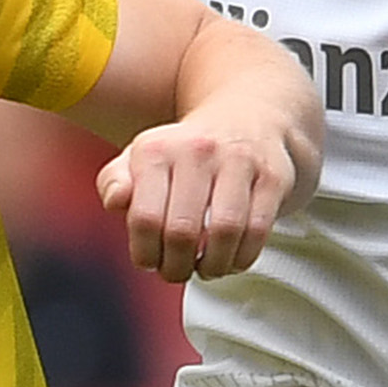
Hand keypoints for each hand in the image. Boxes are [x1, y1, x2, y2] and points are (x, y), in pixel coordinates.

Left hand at [101, 110, 297, 279]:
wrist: (248, 115)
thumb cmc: (186, 152)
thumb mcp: (141, 158)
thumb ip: (115, 182)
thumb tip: (115, 201)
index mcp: (156, 149)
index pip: (144, 218)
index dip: (145, 254)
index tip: (149, 261)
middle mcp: (197, 150)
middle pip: (182, 232)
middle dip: (177, 267)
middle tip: (176, 271)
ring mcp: (238, 161)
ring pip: (224, 234)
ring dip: (212, 266)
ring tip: (205, 267)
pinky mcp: (272, 177)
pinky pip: (257, 232)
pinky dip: (241, 258)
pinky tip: (230, 258)